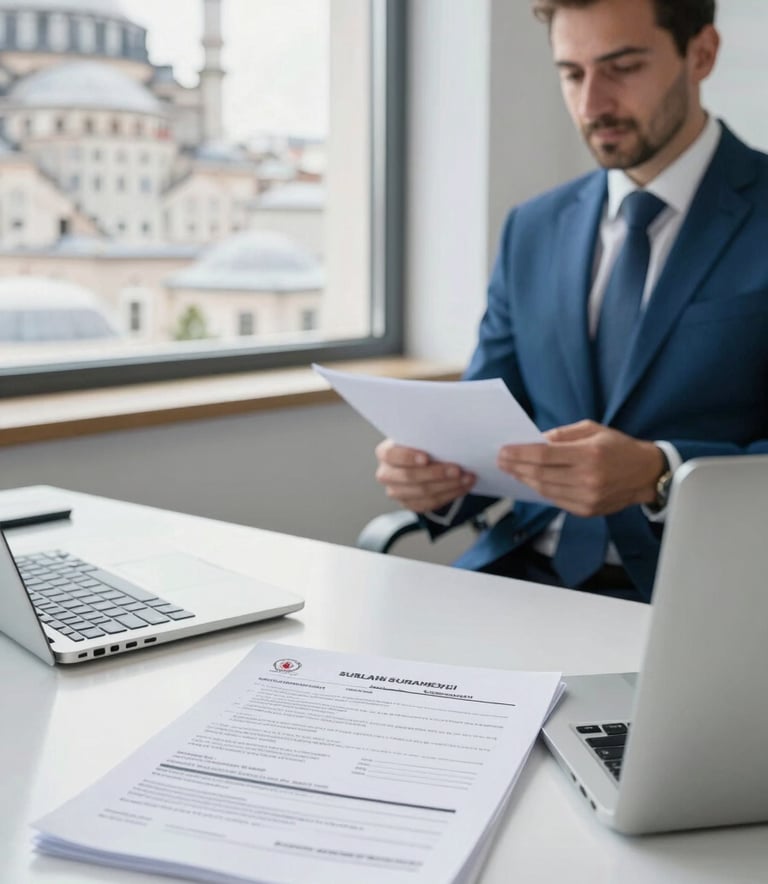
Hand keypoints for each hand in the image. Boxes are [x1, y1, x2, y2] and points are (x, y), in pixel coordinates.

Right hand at [375, 439, 475, 512]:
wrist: (421, 459)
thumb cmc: (420, 444)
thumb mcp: (418, 436)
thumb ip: (425, 436)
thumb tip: (447, 437)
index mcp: (385, 453)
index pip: (391, 455)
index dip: (408, 457)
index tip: (426, 457)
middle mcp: (386, 474)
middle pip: (409, 476)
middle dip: (436, 473)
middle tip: (457, 469)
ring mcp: (396, 492)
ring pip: (423, 493)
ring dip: (448, 486)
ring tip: (467, 478)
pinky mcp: (410, 504)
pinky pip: (430, 503)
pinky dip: (450, 495)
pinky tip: (463, 487)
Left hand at [497, 420, 664, 516]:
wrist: (646, 474)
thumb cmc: (618, 447)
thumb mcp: (592, 430)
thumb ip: (562, 435)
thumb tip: (534, 440)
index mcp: (589, 454)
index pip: (544, 455)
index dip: (520, 453)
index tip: (504, 451)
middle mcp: (588, 479)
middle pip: (540, 474)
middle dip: (516, 467)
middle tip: (501, 460)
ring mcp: (587, 498)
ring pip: (545, 490)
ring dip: (524, 480)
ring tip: (511, 470)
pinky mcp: (587, 510)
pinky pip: (555, 500)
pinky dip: (540, 490)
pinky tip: (531, 481)